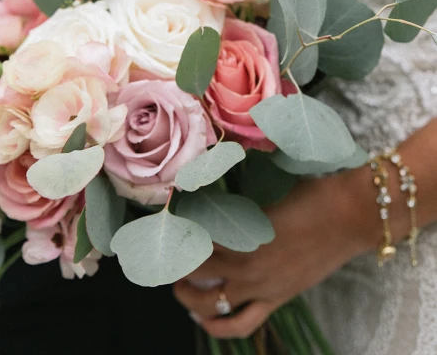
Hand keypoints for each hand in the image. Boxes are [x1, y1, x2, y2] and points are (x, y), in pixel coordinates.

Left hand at [174, 167, 377, 338]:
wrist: (350, 215)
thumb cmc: (310, 193)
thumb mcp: (266, 191)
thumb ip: (237, 200)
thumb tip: (211, 189)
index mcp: (240, 232)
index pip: (191, 236)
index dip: (173, 229)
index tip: (164, 221)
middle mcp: (245, 264)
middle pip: (193, 271)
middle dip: (173, 263)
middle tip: (165, 253)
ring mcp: (261, 287)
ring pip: (210, 304)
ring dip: (188, 298)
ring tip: (179, 287)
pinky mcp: (277, 299)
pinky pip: (241, 325)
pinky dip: (218, 327)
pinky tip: (205, 318)